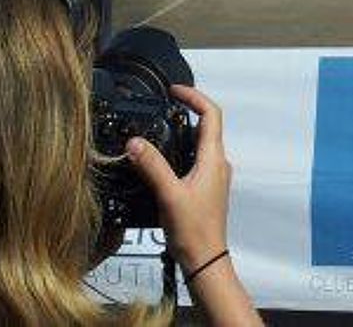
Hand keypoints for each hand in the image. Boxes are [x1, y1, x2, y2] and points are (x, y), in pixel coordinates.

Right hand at [126, 84, 232, 270]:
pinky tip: (160, 163)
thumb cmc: (194, 230)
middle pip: (206, 126)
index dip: (194, 97)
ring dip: (181, 133)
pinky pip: (194, 161)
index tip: (174, 91)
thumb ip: (152, 166)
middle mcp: (217, 164)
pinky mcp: (206, 189)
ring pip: (199, 144)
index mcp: (214, 158)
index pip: (212, 114)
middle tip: (162, 106)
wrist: (205, 261)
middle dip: (186, 112)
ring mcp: (213, 177)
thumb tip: (135, 141)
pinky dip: (179, 152)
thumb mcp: (169, 194)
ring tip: (157, 130)